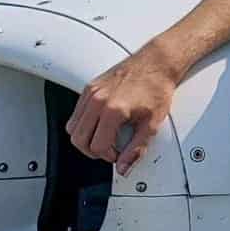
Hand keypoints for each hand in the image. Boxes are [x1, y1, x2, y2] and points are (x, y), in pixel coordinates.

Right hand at [66, 51, 177, 174]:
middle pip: (78, 139)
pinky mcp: (89, 87)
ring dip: (85, 138)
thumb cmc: (156, 88)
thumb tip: (124, 167)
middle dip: (92, 151)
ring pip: (72, 127)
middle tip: (108, 151)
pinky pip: (76, 113)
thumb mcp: (152, 123)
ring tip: (103, 138)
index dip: (108, 156)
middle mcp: (98, 100)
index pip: (97, 146)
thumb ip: (136, 148)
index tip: (117, 155)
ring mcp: (91, 92)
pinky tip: (100, 124)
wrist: (157, 64)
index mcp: (113, 110)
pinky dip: (83, 124)